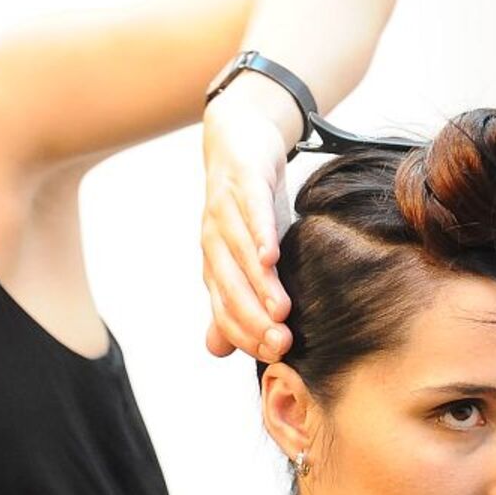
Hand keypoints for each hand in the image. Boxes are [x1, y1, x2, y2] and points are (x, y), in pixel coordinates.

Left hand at [199, 82, 293, 362]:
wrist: (240, 138)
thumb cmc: (248, 205)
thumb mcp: (249, 254)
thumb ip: (237, 300)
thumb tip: (220, 351)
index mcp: (215, 265)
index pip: (225, 310)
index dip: (246, 334)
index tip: (275, 356)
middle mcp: (213, 242)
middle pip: (229, 289)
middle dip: (253, 320)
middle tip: (281, 345)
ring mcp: (224, 211)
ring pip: (239, 255)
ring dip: (258, 285)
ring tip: (281, 311)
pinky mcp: (242, 182)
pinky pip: (250, 212)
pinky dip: (258, 234)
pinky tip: (271, 256)